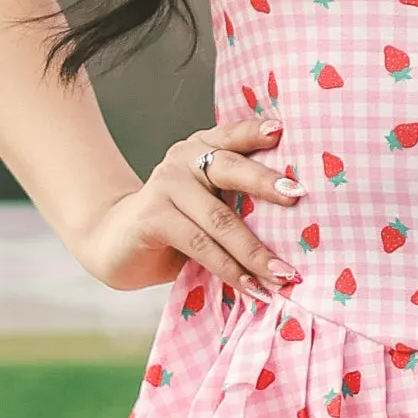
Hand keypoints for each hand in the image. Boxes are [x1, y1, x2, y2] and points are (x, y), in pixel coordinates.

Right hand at [76, 118, 295, 300]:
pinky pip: (200, 245)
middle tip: (299, 197)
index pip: (233, 134)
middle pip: (230, 167)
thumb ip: (239, 201)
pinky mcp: (153, 218)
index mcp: (202, 148)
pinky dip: (229, 269)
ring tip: (283, 274)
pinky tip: (250, 286)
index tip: (282, 131)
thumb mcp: (209, 205)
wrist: (115, 242)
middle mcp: (183, 159)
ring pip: (219, 218)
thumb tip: (302, 225)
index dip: (256, 132)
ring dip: (255, 251)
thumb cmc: (177, 226)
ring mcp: (165, 186)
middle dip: (267, 183)